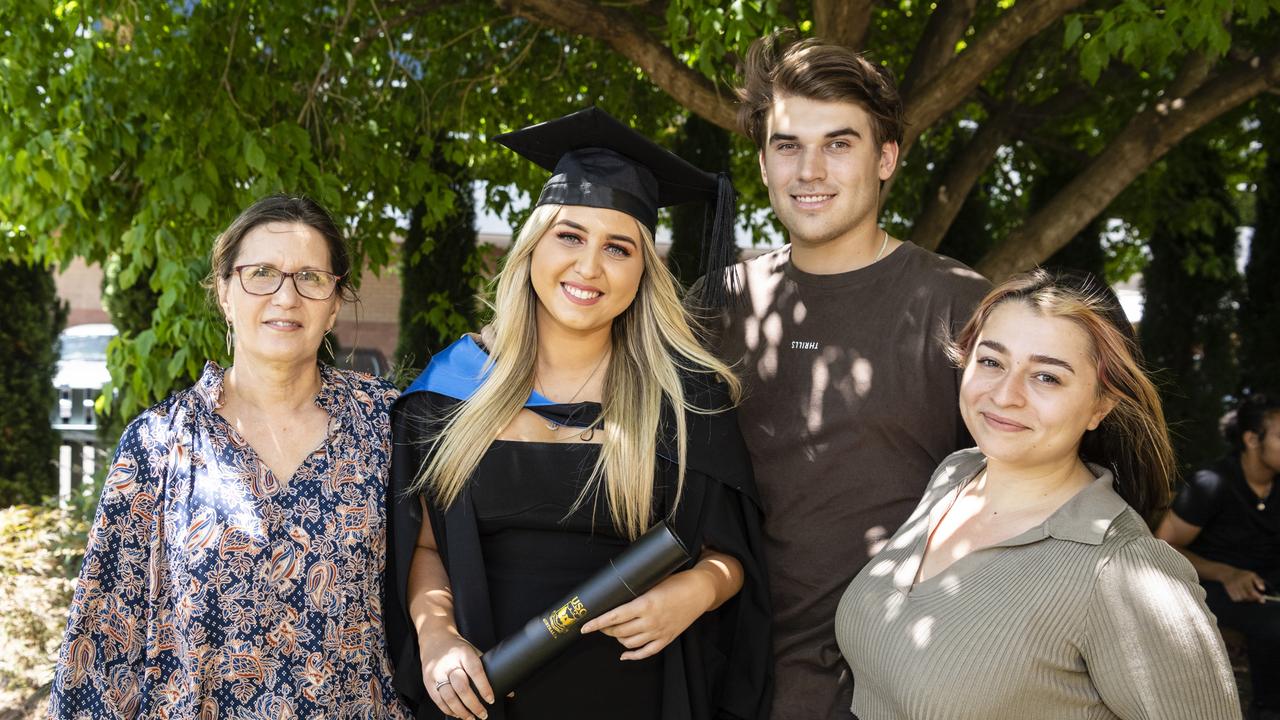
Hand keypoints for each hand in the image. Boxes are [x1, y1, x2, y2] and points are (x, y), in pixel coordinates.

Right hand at [421, 632, 493, 718]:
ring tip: (472, 717)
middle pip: (461, 687)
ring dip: (461, 711)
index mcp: (463, 653)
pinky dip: (449, 710)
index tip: (491, 699)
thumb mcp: (473, 652)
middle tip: (483, 713)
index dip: (484, 687)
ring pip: (449, 697)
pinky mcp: (427, 681)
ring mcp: (436, 673)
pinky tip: (458, 714)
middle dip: (473, 704)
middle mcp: (448, 663)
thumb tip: (508, 691)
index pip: (475, 671)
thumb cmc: (458, 648)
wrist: (435, 639)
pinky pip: (439, 700)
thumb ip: (488, 670)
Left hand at [579, 569, 713, 660]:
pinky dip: (632, 655)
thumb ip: (636, 591)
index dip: (596, 623)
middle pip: (619, 631)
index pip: (613, 617)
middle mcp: (650, 621)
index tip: (584, 627)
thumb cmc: (676, 581)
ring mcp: (658, 632)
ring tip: (613, 631)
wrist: (700, 590)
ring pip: (629, 643)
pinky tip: (624, 654)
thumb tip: (615, 594)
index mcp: (645, 604)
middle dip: (605, 629)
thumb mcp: (653, 582)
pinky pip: (645, 653)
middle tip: (599, 624)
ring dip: (617, 639)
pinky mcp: (666, 639)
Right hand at [1223, 567, 1266, 602]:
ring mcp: (1232, 587)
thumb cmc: (1244, 575)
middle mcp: (1237, 583)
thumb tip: (1263, 589)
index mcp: (1245, 579)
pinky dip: (1240, 598)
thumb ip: (1259, 581)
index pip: (1251, 591)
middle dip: (1253, 598)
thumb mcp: (1252, 575)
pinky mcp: (1229, 591)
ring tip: (1248, 594)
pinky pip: (1236, 599)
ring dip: (1247, 598)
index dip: (1258, 596)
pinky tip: (1242, 594)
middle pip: (1247, 596)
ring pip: (1242, 598)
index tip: (1263, 600)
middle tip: (1257, 597)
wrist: (1228, 574)